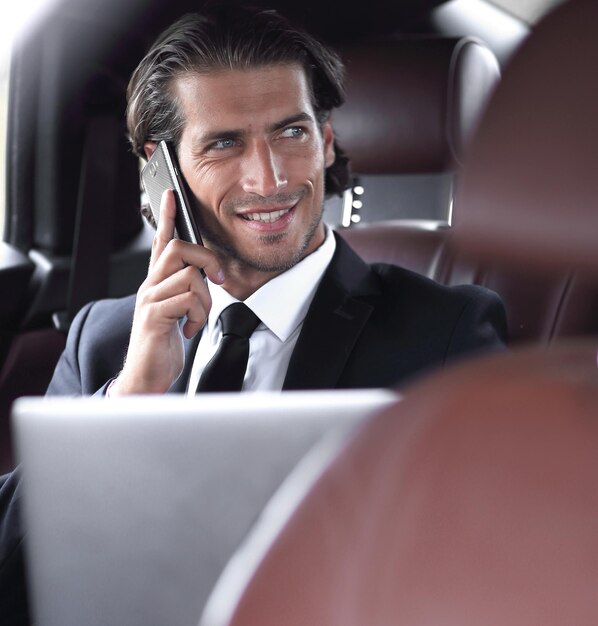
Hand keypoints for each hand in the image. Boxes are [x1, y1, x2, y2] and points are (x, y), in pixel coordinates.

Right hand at [110, 190, 223, 394]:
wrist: (147, 375)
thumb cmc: (163, 344)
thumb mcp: (178, 311)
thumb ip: (187, 290)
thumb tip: (207, 274)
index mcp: (157, 283)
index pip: (160, 242)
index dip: (167, 217)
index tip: (172, 194)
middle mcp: (150, 286)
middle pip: (178, 249)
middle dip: (207, 259)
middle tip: (219, 279)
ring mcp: (149, 300)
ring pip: (190, 276)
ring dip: (205, 300)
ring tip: (197, 318)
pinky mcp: (153, 316)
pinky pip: (187, 300)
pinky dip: (198, 316)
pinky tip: (189, 330)